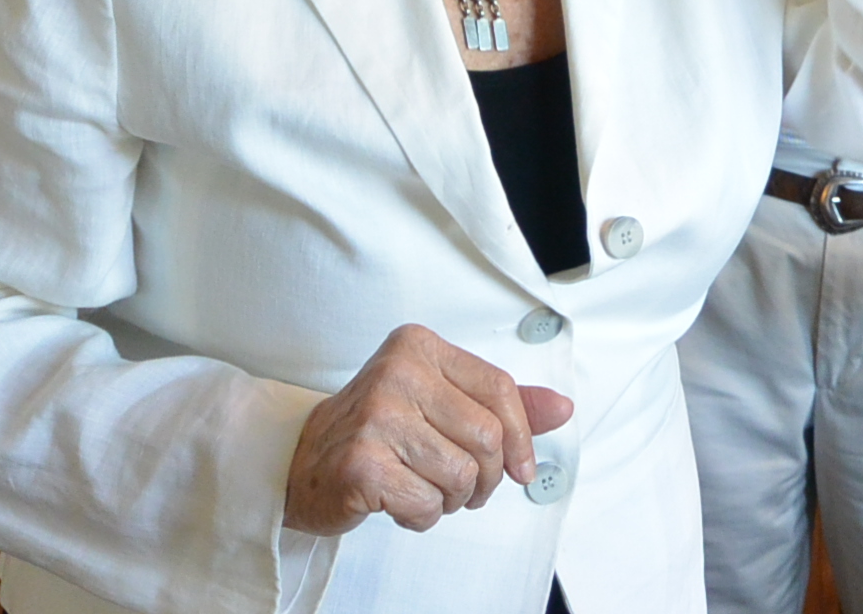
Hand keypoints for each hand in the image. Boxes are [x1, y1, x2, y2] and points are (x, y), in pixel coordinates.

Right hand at [282, 324, 572, 535]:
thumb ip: (499, 405)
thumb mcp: (439, 401)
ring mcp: (376, 416)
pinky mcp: (361, 463)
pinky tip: (399, 501)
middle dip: (485, 477)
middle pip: (487, 438)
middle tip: (463, 487)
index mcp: (420, 347)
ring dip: (451, 498)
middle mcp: (398, 372)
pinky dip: (422, 515)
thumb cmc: (377, 432)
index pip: (500, 389)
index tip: (520, 468)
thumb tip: (562, 408)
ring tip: (424, 489)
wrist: (301, 462)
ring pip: (461, 475)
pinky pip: (427, 504)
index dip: (522, 436)